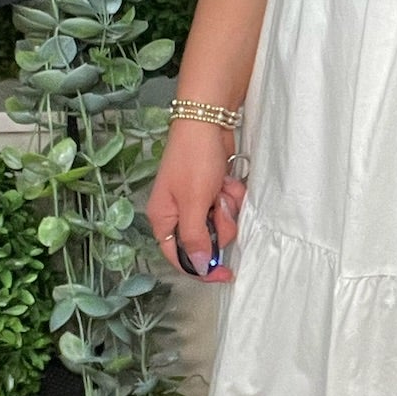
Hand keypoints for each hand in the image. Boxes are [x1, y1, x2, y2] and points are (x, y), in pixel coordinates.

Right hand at [146, 121, 246, 279]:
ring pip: (220, 223)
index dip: (201, 268)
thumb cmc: (194, 160)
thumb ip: (195, 237)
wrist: (208, 121)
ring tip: (223, 188)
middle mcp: (178, 212)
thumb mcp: (194, 203)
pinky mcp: (212, 190)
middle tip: (220, 207)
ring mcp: (196, 200)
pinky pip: (227, 205)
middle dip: (219, 226)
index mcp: (164, 218)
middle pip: (204, 240)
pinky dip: (232, 195)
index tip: (224, 274)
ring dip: (228, 208)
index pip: (179, 256)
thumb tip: (199, 265)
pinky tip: (228, 180)